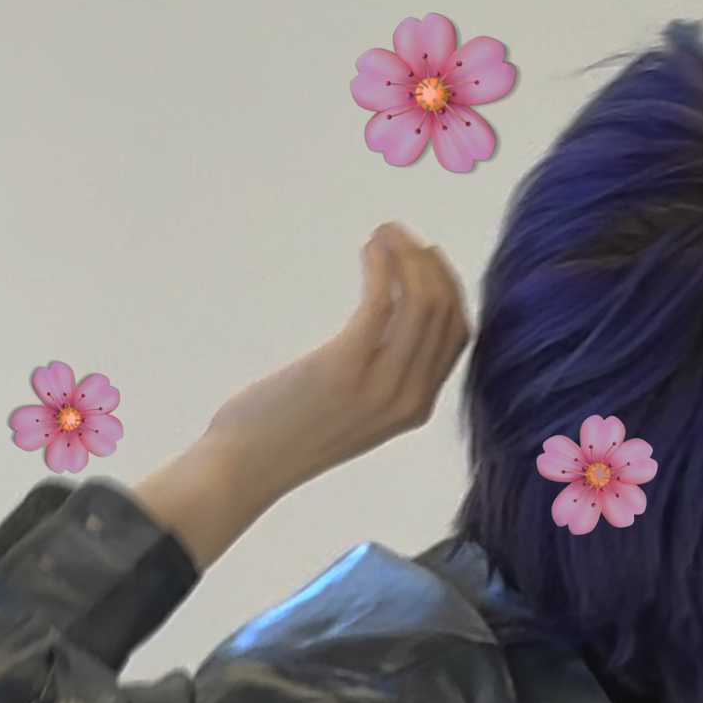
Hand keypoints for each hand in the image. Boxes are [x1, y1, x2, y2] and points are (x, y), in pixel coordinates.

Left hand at [201, 222, 471, 497]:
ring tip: (385, 234)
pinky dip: (382, 266)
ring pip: (423, 303)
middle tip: (399, 235)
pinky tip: (370, 250)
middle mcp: (409, 398)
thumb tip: (387, 314)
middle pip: (445, 312)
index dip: (447, 287)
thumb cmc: (287, 435)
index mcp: (416, 407)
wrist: (245, 468)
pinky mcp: (346, 367)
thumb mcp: (353, 409)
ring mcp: (381, 385)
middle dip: (428, 263)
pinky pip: (382, 303)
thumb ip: (381, 373)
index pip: (458, 335)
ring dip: (408, 258)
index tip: (423, 258)